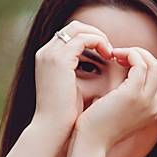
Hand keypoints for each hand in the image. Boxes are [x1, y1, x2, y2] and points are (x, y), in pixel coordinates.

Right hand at [31, 20, 116, 135]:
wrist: (52, 129)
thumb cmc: (64, 115)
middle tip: (110, 49)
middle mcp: (45, 52)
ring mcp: (50, 54)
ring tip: (110, 52)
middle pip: (74, 27)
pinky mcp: (60, 60)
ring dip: (98, 37)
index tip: (104, 52)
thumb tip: (97, 67)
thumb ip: (78, 72)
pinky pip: (84, 39)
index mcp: (46, 58)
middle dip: (95, 33)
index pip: (69, 35)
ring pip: (79, 29)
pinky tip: (108, 55)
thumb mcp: (71, 87)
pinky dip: (98, 43)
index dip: (89, 38)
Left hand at [73, 45, 156, 149]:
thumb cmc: (99, 126)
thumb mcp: (120, 110)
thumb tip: (138, 79)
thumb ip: (133, 95)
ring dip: (134, 52)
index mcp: (153, 110)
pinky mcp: (133, 94)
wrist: (91, 143)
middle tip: (119, 55)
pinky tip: (114, 55)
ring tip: (116, 54)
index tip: (122, 61)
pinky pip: (140, 64)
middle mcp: (155, 105)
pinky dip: (129, 54)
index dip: (143, 64)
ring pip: (152, 63)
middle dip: (141, 56)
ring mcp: (146, 100)